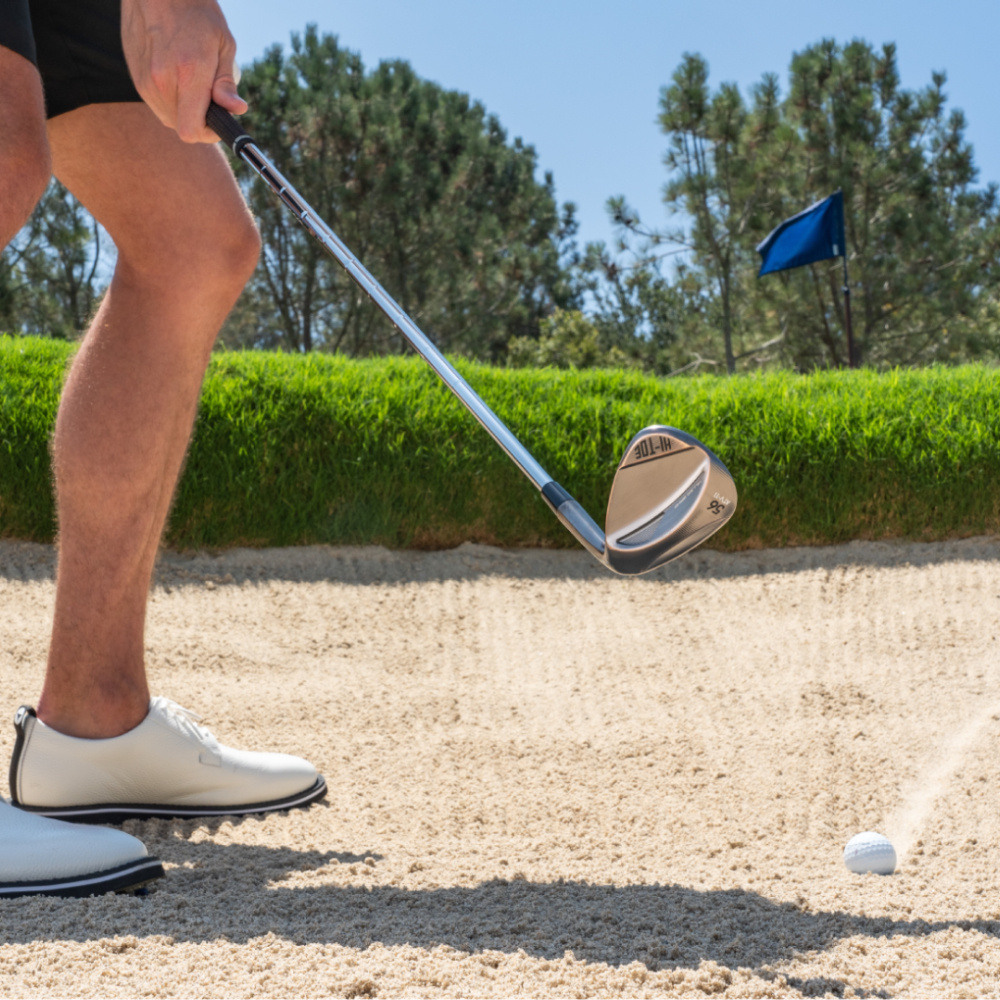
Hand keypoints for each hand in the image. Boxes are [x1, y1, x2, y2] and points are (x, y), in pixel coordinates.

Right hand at [121, 0, 245, 142]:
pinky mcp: (136, 76)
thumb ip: (226, 82)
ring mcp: (145, 80)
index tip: (217, 121)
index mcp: (188, 74)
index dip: (208, 133)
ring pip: (167, 116)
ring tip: (190, 80)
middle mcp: (162, 81)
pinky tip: (175, 74)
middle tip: (208, 97)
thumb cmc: (196, 13)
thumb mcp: (222, 44)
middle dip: (198, 119)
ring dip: (183, 109)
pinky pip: (156, 102)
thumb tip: (236, 109)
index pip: (191, 130)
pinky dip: (169, 98)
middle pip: (180, 126)